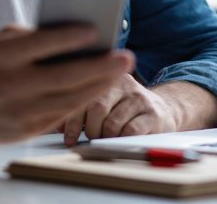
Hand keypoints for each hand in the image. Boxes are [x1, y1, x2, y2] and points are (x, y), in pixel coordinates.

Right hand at [0, 25, 134, 143]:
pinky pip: (61, 115)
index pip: (40, 45)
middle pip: (63, 77)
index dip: (69, 38)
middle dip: (99, 67)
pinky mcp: (24, 131)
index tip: (95, 30)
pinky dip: (83, 100)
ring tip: (120, 71)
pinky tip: (99, 88)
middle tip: (125, 56)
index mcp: (1, 57)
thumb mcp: (1, 41)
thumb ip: (33, 36)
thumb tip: (76, 35)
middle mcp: (9, 85)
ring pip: (68, 100)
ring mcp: (17, 112)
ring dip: (99, 85)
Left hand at [58, 74, 179, 145]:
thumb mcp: (104, 102)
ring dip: (104, 137)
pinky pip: (130, 131)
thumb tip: (54, 122)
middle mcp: (124, 83)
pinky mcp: (153, 114)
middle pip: (97, 108)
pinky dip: (120, 140)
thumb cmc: (123, 109)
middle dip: (89, 129)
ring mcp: (140, 97)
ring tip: (103, 139)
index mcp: (107, 75)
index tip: (68, 137)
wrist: (163, 109)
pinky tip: (119, 140)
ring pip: (112, 123)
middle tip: (89, 138)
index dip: (72, 120)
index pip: (83, 95)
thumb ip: (81, 108)